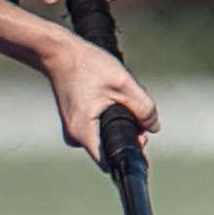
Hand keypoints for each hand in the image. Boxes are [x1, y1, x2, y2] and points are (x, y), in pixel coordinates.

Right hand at [39, 28, 159, 166]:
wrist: (59, 52)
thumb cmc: (86, 66)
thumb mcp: (123, 84)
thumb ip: (144, 108)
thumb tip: (154, 127)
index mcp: (84, 133)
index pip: (110, 162)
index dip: (129, 155)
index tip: (140, 140)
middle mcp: (75, 137)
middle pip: (110, 148)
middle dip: (128, 133)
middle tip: (134, 111)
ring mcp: (73, 130)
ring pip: (105, 136)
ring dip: (119, 122)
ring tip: (118, 97)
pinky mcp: (74, 121)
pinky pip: (97, 128)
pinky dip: (108, 117)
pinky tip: (108, 96)